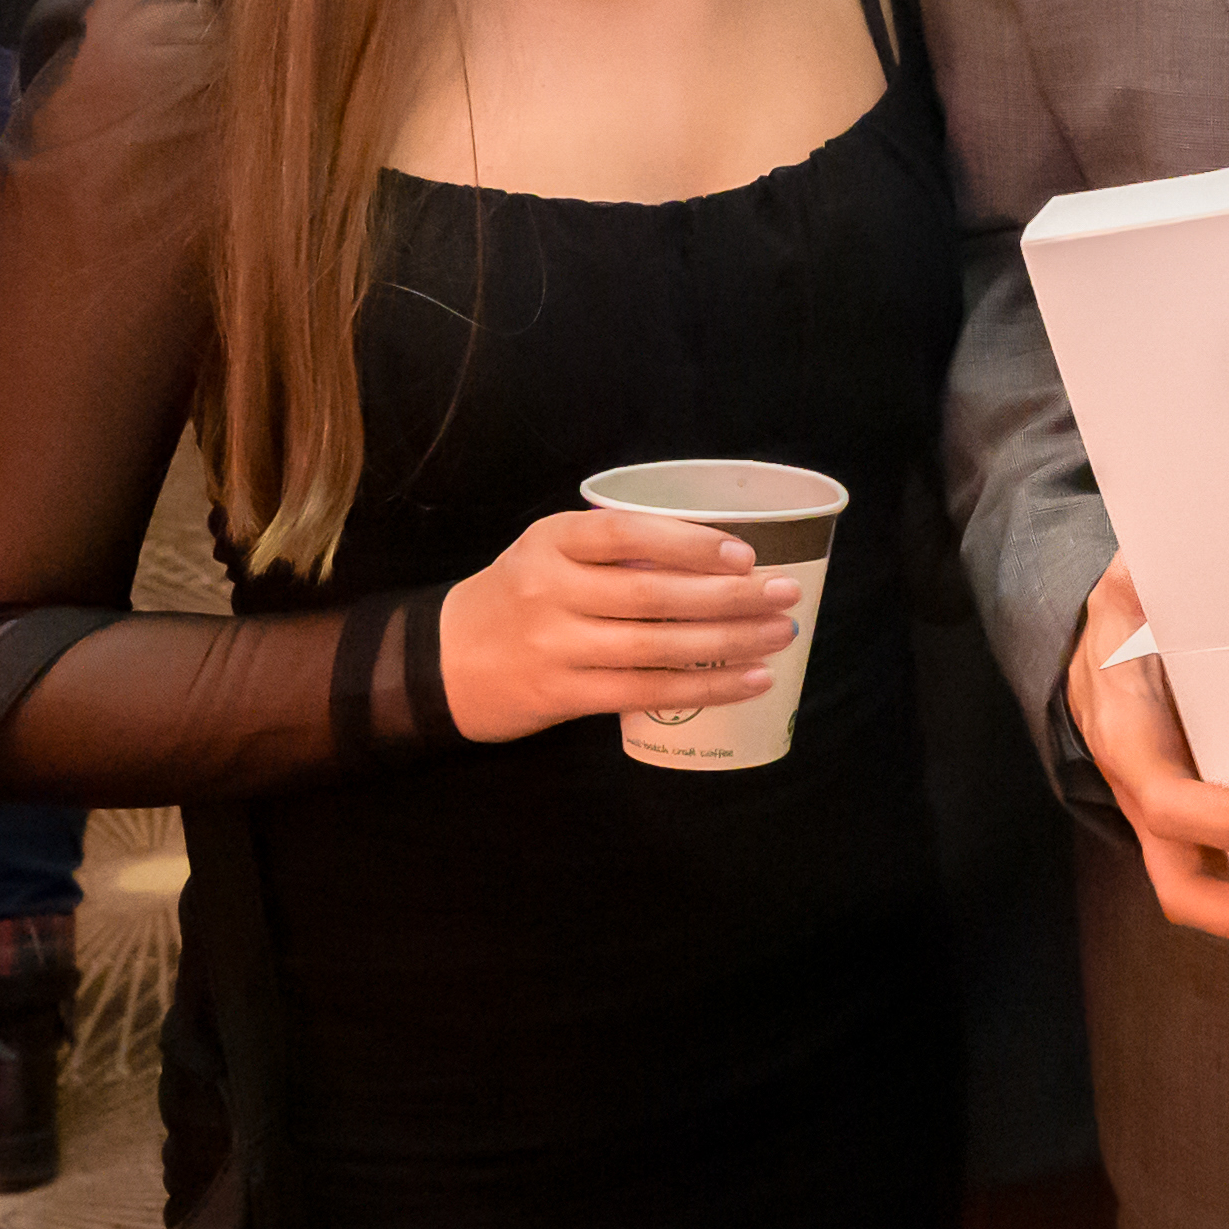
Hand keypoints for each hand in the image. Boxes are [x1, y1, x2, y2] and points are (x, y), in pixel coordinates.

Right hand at [438, 509, 799, 743]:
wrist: (444, 663)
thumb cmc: (521, 598)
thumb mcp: (551, 554)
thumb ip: (614, 551)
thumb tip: (718, 554)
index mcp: (552, 542)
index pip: (627, 534)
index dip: (689, 542)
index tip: (745, 554)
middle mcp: (549, 590)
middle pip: (653, 593)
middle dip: (729, 595)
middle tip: (785, 593)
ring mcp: (554, 646)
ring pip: (656, 645)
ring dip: (728, 642)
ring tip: (778, 635)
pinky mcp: (562, 694)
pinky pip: (645, 692)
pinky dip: (703, 687)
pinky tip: (747, 680)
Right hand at [1066, 556, 1228, 944]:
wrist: (1092, 655)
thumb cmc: (1124, 623)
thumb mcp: (1128, 588)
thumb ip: (1145, 576)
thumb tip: (1157, 558)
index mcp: (1126, 737)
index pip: (1169, 800)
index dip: (1226, 820)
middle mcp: (1144, 791)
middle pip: (1180, 884)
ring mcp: (1166, 816)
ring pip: (1200, 890)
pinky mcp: (1192, 818)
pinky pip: (1221, 866)